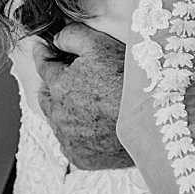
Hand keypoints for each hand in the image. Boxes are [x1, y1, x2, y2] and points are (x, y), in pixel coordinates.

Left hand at [33, 23, 132, 169]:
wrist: (152, 119)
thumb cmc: (127, 79)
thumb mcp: (99, 44)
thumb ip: (71, 36)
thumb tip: (55, 40)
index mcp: (58, 85)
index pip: (43, 67)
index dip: (45, 56)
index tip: (45, 51)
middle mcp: (57, 115)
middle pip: (47, 96)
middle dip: (54, 85)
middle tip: (71, 78)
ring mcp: (67, 139)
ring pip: (57, 120)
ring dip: (65, 110)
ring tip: (87, 102)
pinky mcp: (80, 157)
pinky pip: (70, 143)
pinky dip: (76, 134)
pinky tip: (93, 125)